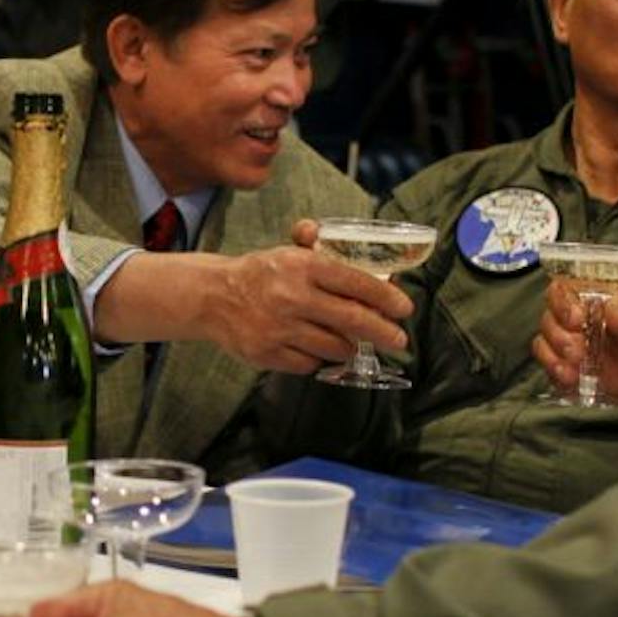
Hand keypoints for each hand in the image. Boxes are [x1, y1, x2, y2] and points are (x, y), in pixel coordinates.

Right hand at [206, 224, 410, 372]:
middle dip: (383, 332)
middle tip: (399, 338)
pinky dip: (318, 358)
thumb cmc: (261, 273)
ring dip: (349, 347)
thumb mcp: (290, 253)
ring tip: (351, 342)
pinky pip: (309, 363)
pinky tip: (315, 348)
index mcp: (303, 266)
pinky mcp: (268, 354)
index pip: (356, 282)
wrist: (213, 296)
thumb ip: (328, 254)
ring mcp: (280, 328)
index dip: (386, 297)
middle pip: (353, 320)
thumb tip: (371, 260)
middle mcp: (293, 297)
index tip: (404, 308)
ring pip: (334, 347)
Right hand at [530, 277, 617, 399]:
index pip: (562, 290)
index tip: (576, 318)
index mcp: (595, 295)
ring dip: (554, 357)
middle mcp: (579, 317)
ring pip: (545, 343)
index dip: (562, 303)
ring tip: (576, 366)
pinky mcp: (574, 367)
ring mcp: (574, 342)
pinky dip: (557, 374)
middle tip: (579, 349)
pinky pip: (552, 368)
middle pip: (549, 318)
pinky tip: (572, 378)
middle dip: (559, 336)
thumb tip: (615, 311)